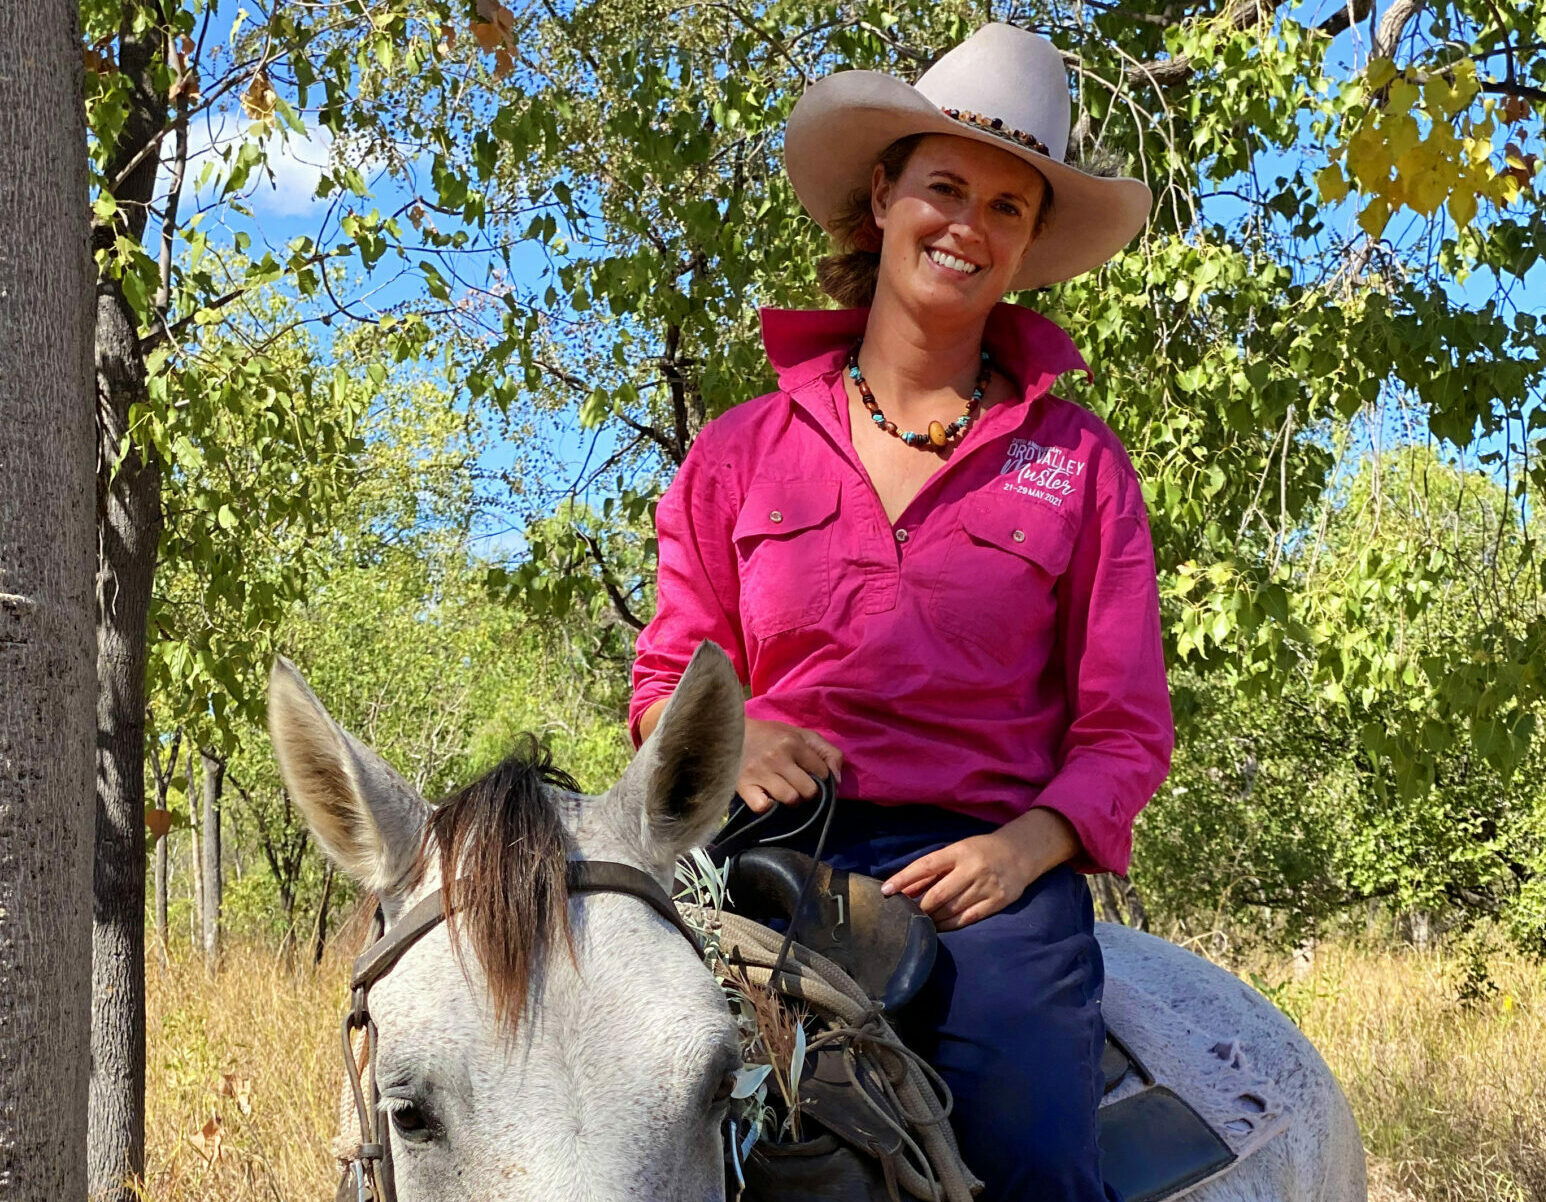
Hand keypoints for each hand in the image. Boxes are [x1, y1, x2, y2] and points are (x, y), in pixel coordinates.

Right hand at [738, 718, 842, 812]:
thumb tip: (838, 781)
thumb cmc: (771, 735)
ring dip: (791, 799)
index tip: (812, 774)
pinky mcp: (743, 786)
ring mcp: (759, 773)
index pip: (822, 772)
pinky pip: (763, 807)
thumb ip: (827, 752)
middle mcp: (777, 758)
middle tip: (799, 786)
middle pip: (809, 790)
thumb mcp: (801, 734)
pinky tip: (768, 797)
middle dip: (808, 791)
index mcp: (793, 743)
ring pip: (790, 799)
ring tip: (785, 791)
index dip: (822, 777)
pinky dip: (768, 806)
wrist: (731, 732)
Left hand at [880, 808, 1079, 930]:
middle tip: (906, 915)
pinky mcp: (998, 901)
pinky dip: (950, 925)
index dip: (904, 879)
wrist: (1021, 853)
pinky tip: (940, 927)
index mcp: (959, 851)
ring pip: (952, 909)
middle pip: (938, 894)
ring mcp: (987, 886)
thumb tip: (904, 888)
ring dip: (933, 919)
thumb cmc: (981, 851)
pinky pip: (968, 918)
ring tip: (921, 923)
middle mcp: (973, 868)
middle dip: (919, 907)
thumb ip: (934, 869)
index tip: (885, 890)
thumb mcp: (957, 851)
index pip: (925, 866)